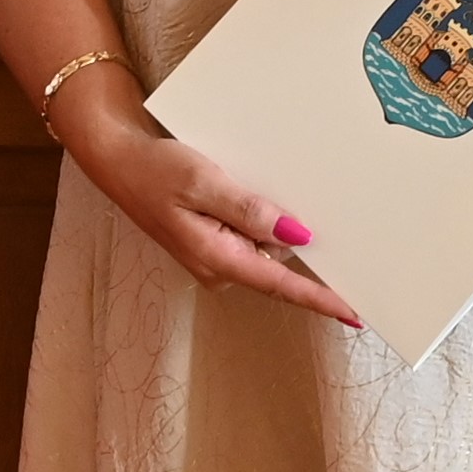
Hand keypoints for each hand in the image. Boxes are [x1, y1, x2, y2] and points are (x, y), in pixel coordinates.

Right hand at [58, 90, 361, 330]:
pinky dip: (262, 218)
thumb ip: (250, 210)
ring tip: (262, 183)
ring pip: (265, 246)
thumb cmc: (154, 169)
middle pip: (278, 264)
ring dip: (276, 223)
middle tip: (320, 210)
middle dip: (302, 244)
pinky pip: (251, 236)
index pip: (281, 285)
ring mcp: (215, 255)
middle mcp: (219, 267)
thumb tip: (299, 234)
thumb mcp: (203, 182)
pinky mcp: (212, 241)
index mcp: (217, 258)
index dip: (321, 299)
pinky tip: (255, 191)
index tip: (356, 312)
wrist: (116, 159)